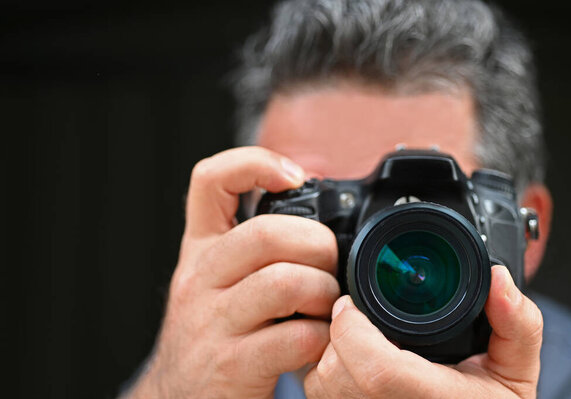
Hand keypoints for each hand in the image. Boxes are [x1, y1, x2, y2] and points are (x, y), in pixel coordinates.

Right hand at [124, 147, 339, 398]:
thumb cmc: (214, 334)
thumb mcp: (219, 282)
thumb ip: (255, 250)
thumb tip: (319, 221)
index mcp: (201, 250)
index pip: (210, 181)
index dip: (256, 164)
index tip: (295, 178)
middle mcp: (200, 279)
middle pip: (267, 233)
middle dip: (319, 246)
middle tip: (329, 268)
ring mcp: (212, 323)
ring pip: (286, 282)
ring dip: (324, 294)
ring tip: (324, 308)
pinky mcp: (232, 366)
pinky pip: (296, 338)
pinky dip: (322, 339)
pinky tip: (317, 345)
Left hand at [305, 265, 542, 398]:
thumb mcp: (516, 371)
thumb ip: (517, 323)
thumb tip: (498, 279)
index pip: (377, 372)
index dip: (353, 330)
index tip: (349, 303)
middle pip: (338, 373)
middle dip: (338, 335)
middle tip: (354, 317)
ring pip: (322, 386)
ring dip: (331, 353)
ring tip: (357, 340)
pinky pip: (321, 394)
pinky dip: (329, 372)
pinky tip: (352, 362)